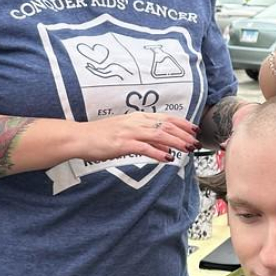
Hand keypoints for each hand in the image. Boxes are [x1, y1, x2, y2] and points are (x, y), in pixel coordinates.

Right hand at [70, 112, 199, 163]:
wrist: (80, 137)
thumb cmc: (102, 136)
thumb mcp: (127, 133)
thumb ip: (147, 138)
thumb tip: (165, 146)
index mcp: (137, 117)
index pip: (165, 118)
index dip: (182, 123)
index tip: (195, 129)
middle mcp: (136, 122)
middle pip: (166, 126)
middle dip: (184, 134)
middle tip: (196, 142)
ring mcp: (129, 132)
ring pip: (159, 135)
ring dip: (176, 142)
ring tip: (188, 149)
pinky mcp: (122, 144)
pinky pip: (144, 148)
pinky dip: (158, 153)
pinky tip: (168, 158)